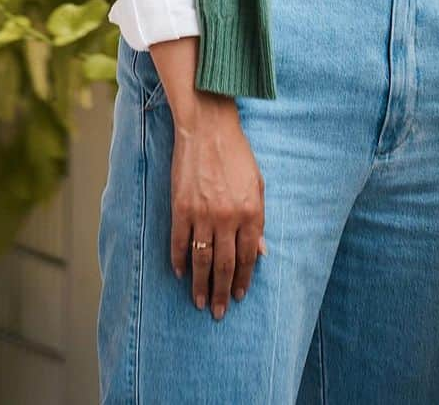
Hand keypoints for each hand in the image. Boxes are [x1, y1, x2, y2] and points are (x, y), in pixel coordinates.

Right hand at [169, 99, 266, 320]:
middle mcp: (227, 217)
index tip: (240, 296)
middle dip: (223, 292)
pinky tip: (180, 273)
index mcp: (250, 211)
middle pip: (225, 265)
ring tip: (200, 302)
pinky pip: (178, 242)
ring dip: (201, 285)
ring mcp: (202, 213)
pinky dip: (178, 261)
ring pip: (201, 260)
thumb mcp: (257, 184)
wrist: (208, 127)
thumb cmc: (236, 153)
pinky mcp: (180, 207)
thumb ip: (258, 220)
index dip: (244, 280)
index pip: (247, 257)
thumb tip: (260, 252)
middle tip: (220, 312)